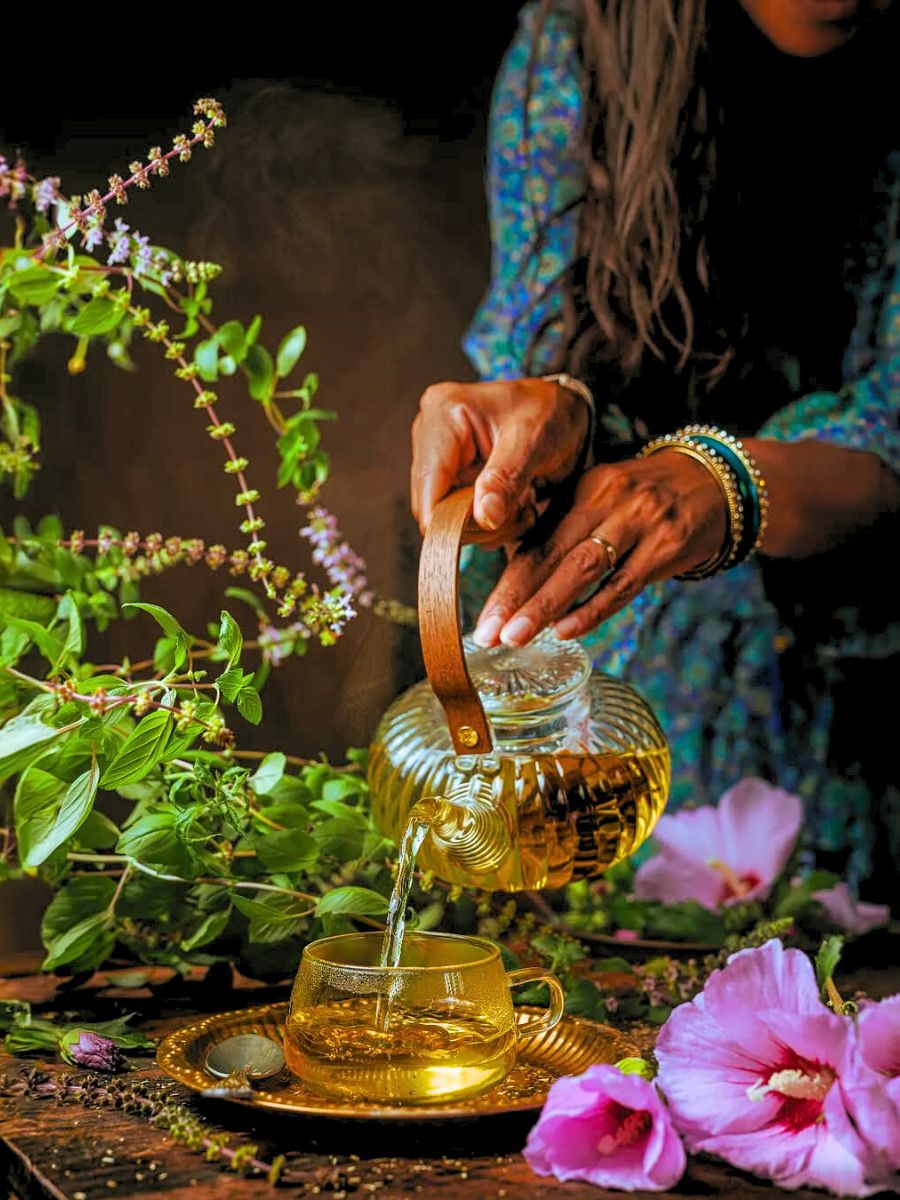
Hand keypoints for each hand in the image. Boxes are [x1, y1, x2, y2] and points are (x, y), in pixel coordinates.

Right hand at [410, 378, 589, 534]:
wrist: (562, 411)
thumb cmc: (549, 412)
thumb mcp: (533, 440)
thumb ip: (506, 479)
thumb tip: (485, 517)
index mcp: (443, 413)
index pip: (429, 481)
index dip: (450, 517)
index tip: (488, 529)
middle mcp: (431, 434)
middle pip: (434, 504)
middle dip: (477, 521)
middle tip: (517, 513)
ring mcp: (440, 458)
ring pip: (447, 517)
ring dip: (487, 525)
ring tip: (521, 507)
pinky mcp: (452, 477)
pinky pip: (460, 517)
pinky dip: (489, 522)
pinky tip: (513, 507)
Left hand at [472, 450, 727, 646]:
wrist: (716, 483)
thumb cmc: (645, 502)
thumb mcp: (604, 501)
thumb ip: (566, 535)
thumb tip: (518, 586)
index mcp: (583, 489)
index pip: (536, 540)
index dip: (506, 581)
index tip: (482, 618)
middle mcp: (607, 500)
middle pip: (552, 554)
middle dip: (515, 598)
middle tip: (487, 634)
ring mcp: (639, 521)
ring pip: (583, 569)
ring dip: (546, 606)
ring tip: (517, 637)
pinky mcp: (668, 545)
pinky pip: (624, 583)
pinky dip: (593, 609)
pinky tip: (566, 630)